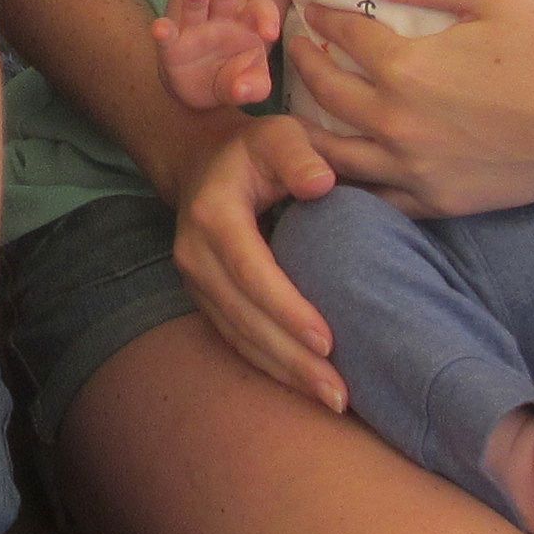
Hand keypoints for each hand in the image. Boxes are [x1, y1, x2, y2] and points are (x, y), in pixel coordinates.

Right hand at [151, 0, 283, 111]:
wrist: (201, 89)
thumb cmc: (234, 76)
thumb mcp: (251, 84)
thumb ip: (254, 87)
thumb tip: (240, 89)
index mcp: (246, 24)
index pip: (259, 10)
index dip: (266, 16)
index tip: (271, 33)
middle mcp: (220, 20)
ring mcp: (194, 29)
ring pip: (195, 6)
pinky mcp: (173, 45)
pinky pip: (168, 34)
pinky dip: (163, 30)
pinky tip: (160, 28)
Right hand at [160, 117, 346, 408]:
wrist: (202, 162)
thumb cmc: (255, 149)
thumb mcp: (279, 133)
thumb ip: (299, 154)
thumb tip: (322, 184)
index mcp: (213, 215)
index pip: (251, 271)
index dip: (287, 309)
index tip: (328, 341)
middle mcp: (194, 254)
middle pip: (244, 317)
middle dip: (292, 358)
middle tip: (339, 392)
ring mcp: (195, 281)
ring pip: (239, 336)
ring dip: (284, 372)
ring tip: (332, 399)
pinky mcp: (205, 298)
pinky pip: (236, 339)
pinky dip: (270, 365)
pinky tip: (304, 385)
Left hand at [285, 0, 533, 218]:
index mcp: (407, 68)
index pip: (344, 37)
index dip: (325, 19)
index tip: (315, 11)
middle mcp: (398, 123)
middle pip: (326, 94)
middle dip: (304, 66)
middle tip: (297, 50)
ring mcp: (415, 169)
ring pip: (335, 155)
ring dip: (309, 129)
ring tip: (301, 110)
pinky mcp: (438, 201)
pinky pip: (375, 198)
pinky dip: (349, 182)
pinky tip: (341, 166)